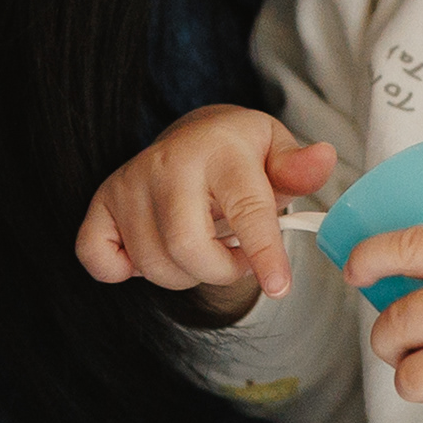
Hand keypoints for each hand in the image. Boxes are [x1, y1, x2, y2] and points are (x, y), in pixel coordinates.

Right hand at [77, 107, 337, 313]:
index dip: (262, 253)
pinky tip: (152, 251)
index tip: (279, 287)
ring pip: (154, 264)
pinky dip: (122, 271)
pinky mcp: (101, 204)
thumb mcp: (276, 151)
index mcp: (219, 150)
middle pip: (187, 247)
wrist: (193, 135)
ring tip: (204, 246)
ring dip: (186, 274)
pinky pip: (98, 259)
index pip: (244, 208)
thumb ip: (299, 167)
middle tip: (237, 258)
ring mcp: (129, 183)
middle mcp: (168, 163)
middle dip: (221, 271)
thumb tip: (324, 159)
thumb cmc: (240, 153)